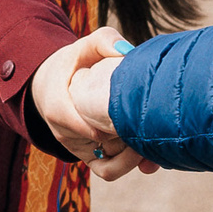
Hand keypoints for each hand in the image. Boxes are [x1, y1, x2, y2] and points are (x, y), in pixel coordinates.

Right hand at [64, 55, 153, 178]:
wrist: (57, 86)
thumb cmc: (76, 63)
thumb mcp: (86, 46)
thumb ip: (104, 41)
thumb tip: (128, 50)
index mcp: (58, 104)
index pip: (78, 123)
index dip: (106, 125)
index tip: (129, 117)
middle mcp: (66, 133)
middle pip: (101, 146)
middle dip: (129, 141)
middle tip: (155, 128)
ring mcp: (80, 148)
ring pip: (108, 165)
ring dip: (134, 158)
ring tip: (155, 141)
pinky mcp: (92, 157)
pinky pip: (109, 171)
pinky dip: (130, 166)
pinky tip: (151, 156)